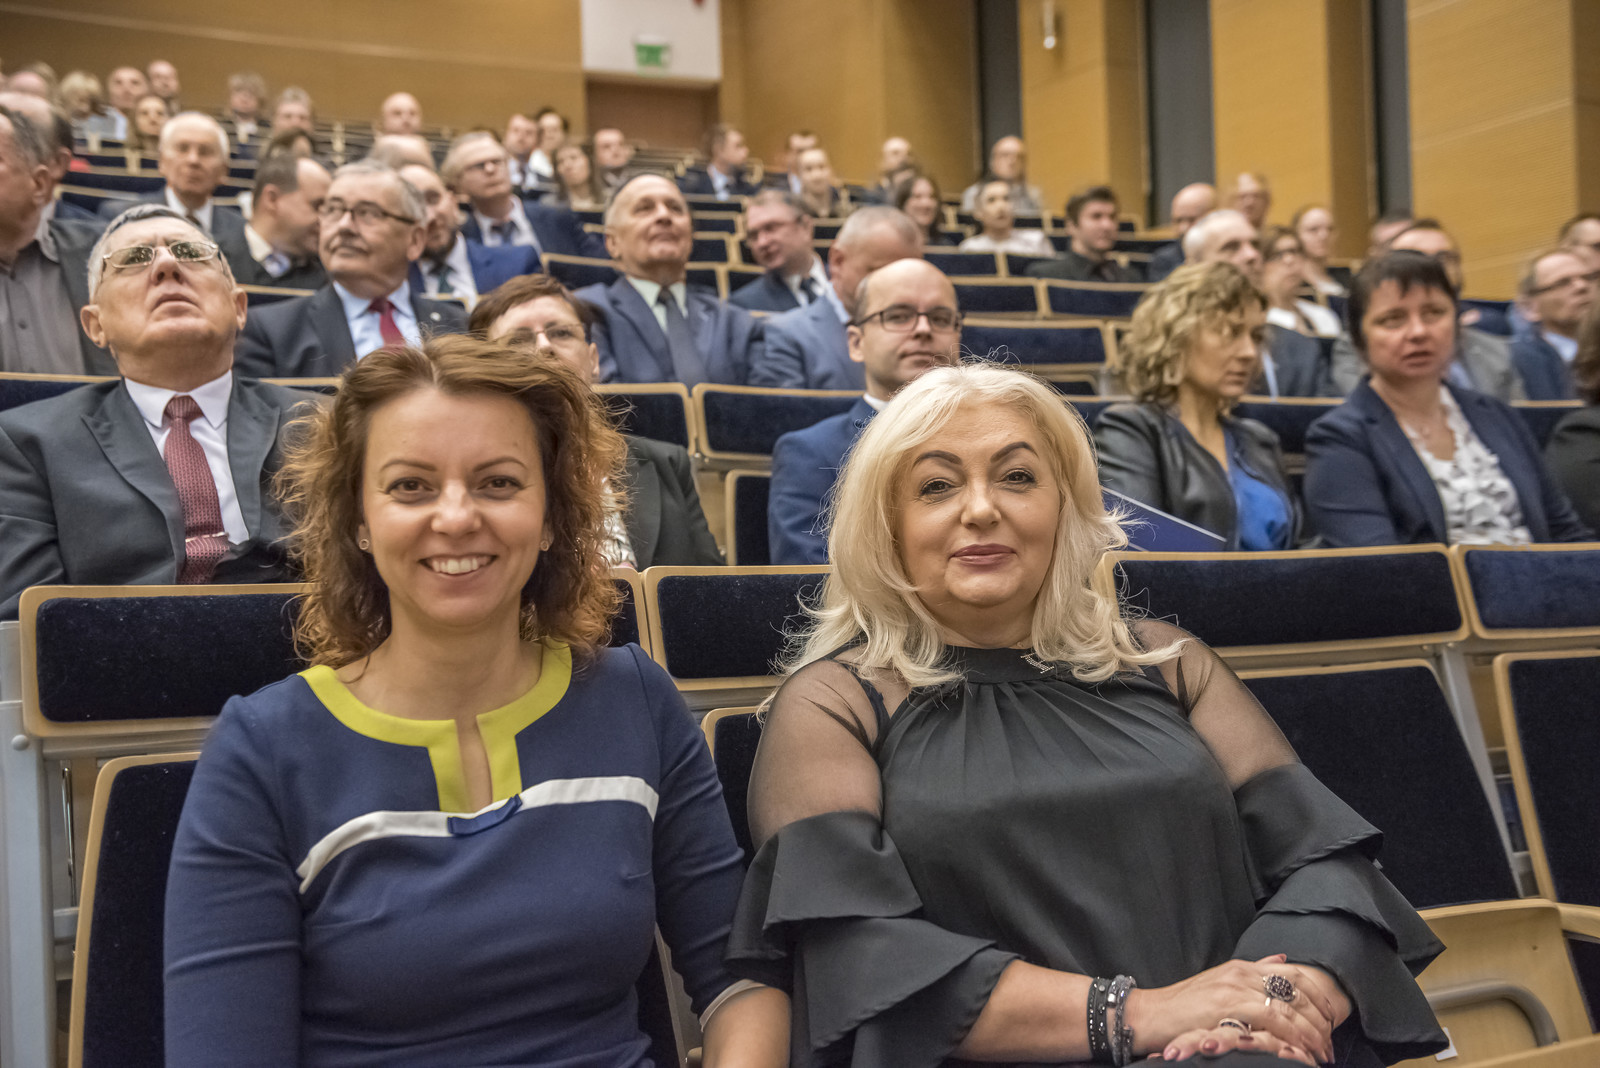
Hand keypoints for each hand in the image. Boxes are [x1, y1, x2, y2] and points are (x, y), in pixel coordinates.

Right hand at [1124, 955, 1339, 1063]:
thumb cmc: (1182, 1007)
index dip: (1319, 998)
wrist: (1148, 1016)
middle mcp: (1241, 974)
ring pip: (1289, 1008)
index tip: (1331, 1022)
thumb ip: (1252, 972)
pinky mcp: (1227, 1007)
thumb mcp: (1219, 982)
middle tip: (1329, 1046)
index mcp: (1242, 967)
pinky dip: (1291, 1038)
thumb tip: (1281, 960)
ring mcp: (1234, 989)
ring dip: (1311, 1035)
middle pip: (1298, 992)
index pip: (1296, 975)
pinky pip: (1272, 1020)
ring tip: (1319, 1055)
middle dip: (1320, 1022)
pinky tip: (1299, 1052)